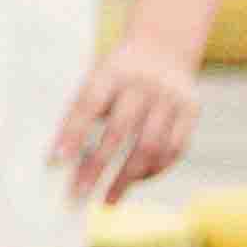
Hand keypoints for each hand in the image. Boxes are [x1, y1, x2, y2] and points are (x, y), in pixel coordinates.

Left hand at [50, 43, 200, 205]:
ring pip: (150, 146)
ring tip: (107, 200)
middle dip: (97, 167)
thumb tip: (57, 158)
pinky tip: (135, 182)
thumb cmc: (116, 73)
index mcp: (111, 72)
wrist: (163, 46)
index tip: (55, 162)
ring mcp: (171, 98)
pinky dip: (154, 170)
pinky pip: (174, 149)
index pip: (88, 104)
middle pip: (120, 131)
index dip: (71, 133)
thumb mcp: (95, 77)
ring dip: (127, 178)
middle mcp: (144, 84)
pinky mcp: (191, 111)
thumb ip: (80, 111)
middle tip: (78, 194)